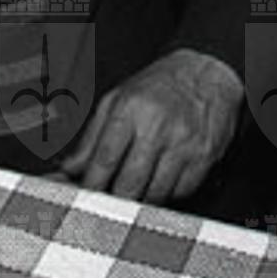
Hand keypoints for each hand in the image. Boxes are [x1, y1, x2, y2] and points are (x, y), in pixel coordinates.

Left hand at [58, 49, 243, 203]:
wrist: (206, 74)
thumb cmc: (157, 86)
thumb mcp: (116, 99)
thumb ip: (92, 136)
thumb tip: (70, 166)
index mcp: (129, 109)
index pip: (105, 158)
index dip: (92, 183)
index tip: (84, 196)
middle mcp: (157, 128)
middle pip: (130, 182)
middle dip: (115, 200)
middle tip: (106, 203)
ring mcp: (183, 145)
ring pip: (156, 193)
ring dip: (141, 200)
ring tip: (133, 192)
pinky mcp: (204, 158)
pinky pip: (181, 191)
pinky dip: (167, 194)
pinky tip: (158, 182)